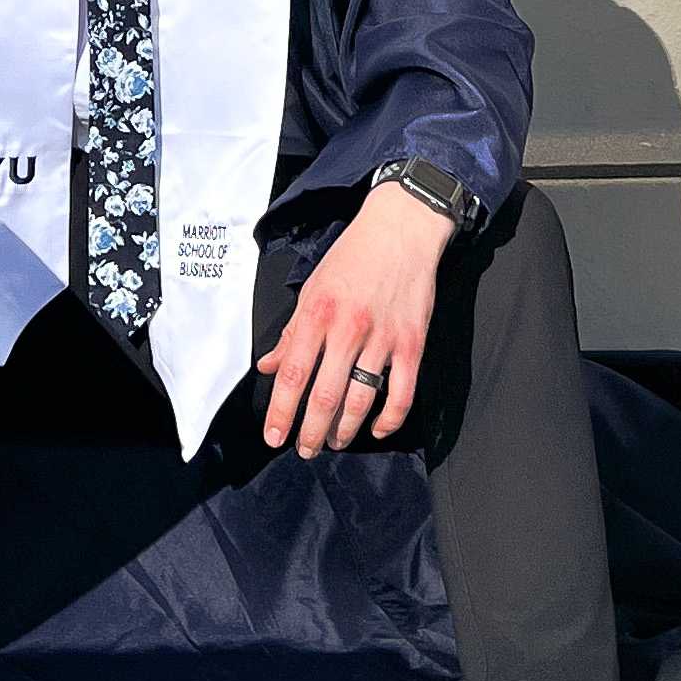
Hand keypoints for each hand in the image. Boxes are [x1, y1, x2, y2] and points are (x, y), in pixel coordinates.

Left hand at [257, 183, 452, 455]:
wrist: (401, 229)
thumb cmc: (352, 256)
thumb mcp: (312, 287)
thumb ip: (292, 331)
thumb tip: (268, 367)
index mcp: (317, 313)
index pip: (292, 373)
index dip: (281, 411)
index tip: (273, 436)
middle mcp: (348, 328)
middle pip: (325, 396)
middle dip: (311, 432)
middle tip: (304, 450)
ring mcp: (383, 338)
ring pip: (361, 400)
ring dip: (344, 430)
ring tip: (333, 443)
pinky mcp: (412, 344)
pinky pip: (401, 394)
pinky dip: (388, 419)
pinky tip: (375, 428)